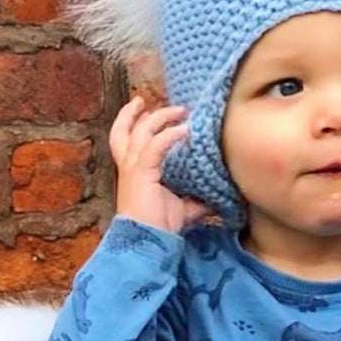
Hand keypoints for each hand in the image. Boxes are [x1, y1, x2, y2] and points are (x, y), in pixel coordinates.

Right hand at [108, 97, 207, 232]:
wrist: (148, 240)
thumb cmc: (160, 226)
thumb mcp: (182, 208)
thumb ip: (195, 199)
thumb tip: (217, 199)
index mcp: (133, 172)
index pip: (127, 141)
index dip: (134, 124)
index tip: (146, 111)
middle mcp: (129, 166)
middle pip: (123, 130)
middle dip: (133, 113)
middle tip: (145, 101)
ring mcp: (133, 167)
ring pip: (141, 131)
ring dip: (160, 117)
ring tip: (179, 110)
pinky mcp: (142, 171)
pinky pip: (156, 145)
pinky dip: (170, 135)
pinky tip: (185, 130)